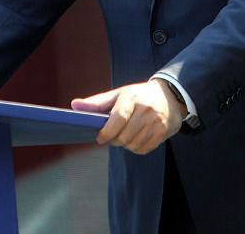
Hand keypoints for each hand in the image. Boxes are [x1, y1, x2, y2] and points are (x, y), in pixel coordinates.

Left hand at [70, 79, 185, 153]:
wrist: (170, 95)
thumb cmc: (138, 96)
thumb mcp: (118, 94)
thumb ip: (97, 103)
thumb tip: (74, 105)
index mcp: (131, 97)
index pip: (118, 118)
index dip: (107, 132)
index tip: (100, 138)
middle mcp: (146, 109)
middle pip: (124, 136)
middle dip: (115, 140)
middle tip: (113, 136)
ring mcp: (156, 121)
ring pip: (133, 144)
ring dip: (125, 144)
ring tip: (125, 135)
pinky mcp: (164, 132)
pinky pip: (144, 149)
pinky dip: (136, 148)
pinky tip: (136, 138)